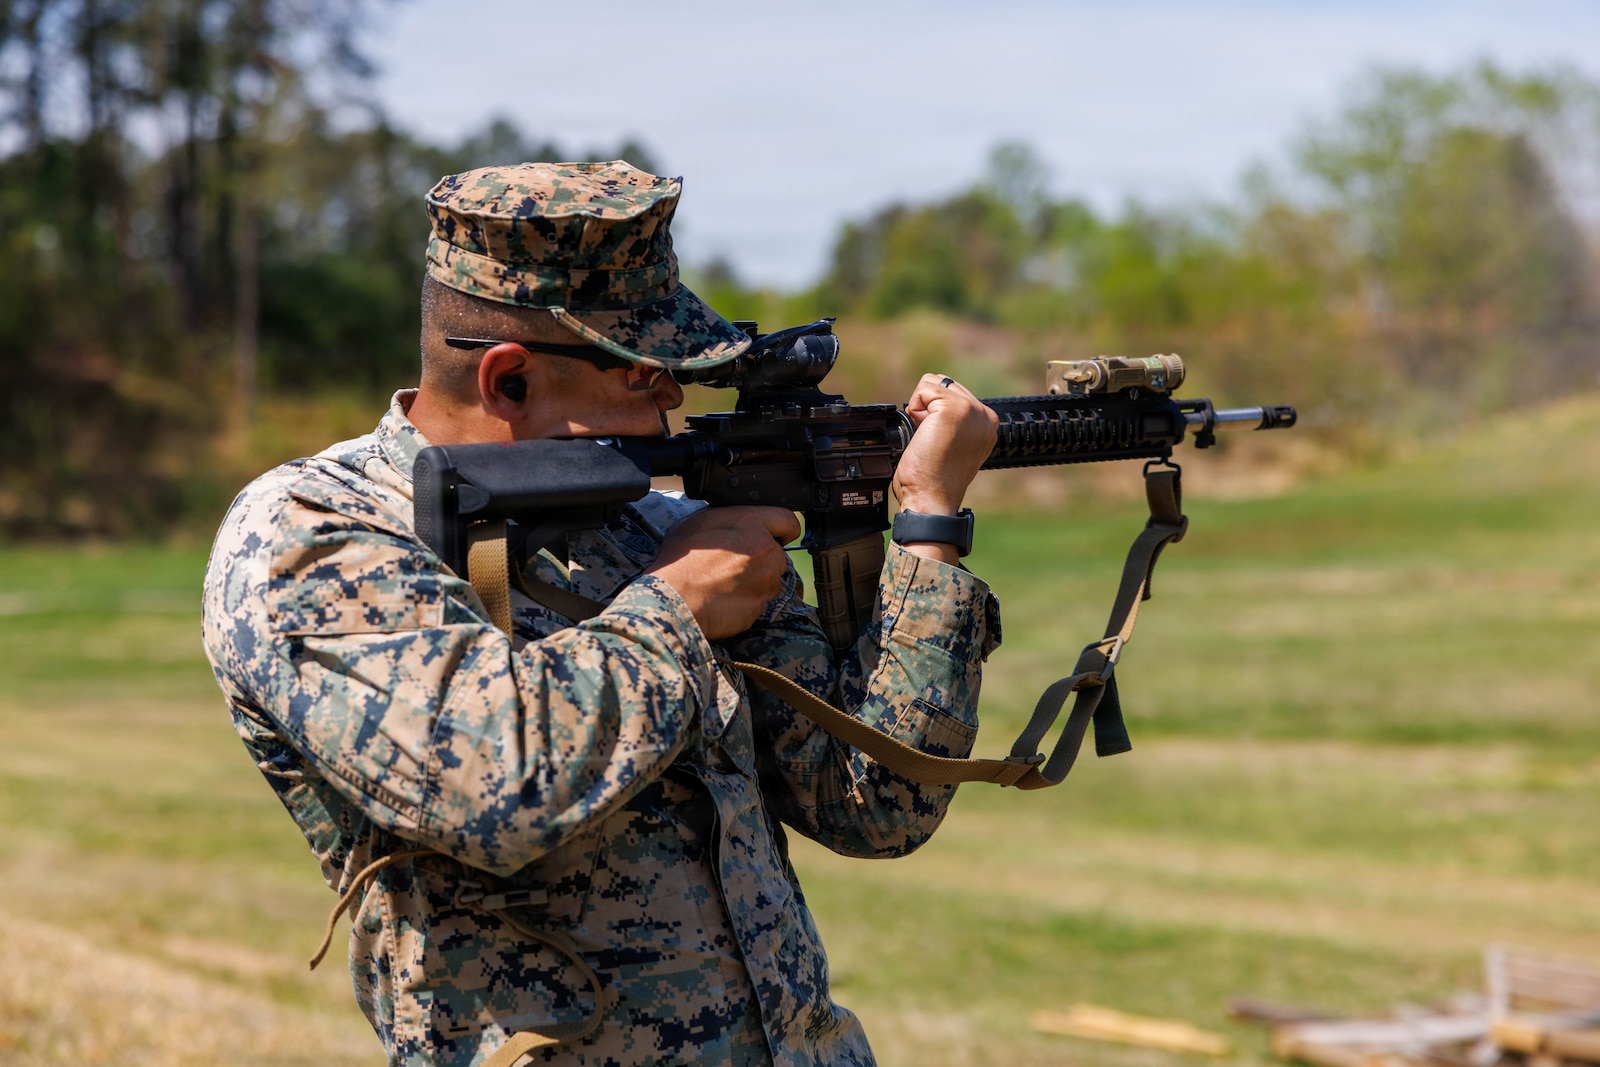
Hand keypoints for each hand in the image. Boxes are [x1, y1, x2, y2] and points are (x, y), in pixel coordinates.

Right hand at [645, 506, 801, 639]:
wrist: (673, 598)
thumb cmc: (679, 560)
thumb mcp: (697, 522)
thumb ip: (727, 518)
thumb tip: (736, 522)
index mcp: (751, 524)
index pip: (788, 520)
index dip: (783, 529)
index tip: (778, 536)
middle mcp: (765, 550)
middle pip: (778, 554)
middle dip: (763, 559)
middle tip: (735, 564)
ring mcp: (766, 581)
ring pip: (770, 579)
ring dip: (756, 581)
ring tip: (726, 583)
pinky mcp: (760, 606)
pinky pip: (759, 602)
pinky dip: (747, 601)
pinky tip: (725, 598)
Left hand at [892, 374, 997, 517]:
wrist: (931, 499)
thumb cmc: (934, 480)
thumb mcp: (952, 444)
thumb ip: (953, 422)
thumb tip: (931, 403)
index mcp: (987, 424)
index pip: (955, 393)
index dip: (936, 412)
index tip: (938, 440)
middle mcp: (985, 415)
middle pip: (945, 384)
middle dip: (929, 407)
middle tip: (931, 439)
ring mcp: (972, 411)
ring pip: (934, 383)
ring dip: (922, 407)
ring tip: (928, 437)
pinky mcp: (954, 409)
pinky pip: (923, 390)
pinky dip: (914, 409)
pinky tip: (923, 434)